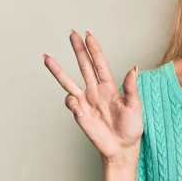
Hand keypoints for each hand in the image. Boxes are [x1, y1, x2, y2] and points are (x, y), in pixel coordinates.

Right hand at [43, 30, 142, 162]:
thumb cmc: (131, 127)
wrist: (122, 147)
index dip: (94, 49)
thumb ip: (131, 87)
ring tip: (47, 58)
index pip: (100, 64)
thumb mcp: (135, 105)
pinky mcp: (79, 114)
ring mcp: (86, 101)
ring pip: (68, 81)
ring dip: (58, 70)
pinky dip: (72, 104)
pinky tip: (79, 111)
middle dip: (78, 50)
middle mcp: (96, 91)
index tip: (88, 35)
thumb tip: (134, 67)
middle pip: (84, 66)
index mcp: (110, 87)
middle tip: (71, 33)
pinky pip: (71, 103)